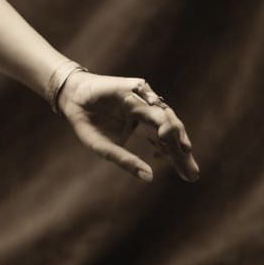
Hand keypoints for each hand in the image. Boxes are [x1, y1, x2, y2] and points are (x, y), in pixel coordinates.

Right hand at [58, 71, 198, 182]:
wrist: (71, 100)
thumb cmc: (89, 124)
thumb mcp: (105, 148)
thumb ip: (125, 160)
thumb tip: (149, 177)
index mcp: (145, 129)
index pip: (167, 144)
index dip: (179, 160)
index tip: (190, 178)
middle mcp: (148, 114)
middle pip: (171, 131)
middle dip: (182, 151)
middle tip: (192, 170)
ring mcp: (142, 99)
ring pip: (165, 113)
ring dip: (173, 129)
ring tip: (183, 148)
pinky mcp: (133, 86)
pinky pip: (149, 95)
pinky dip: (155, 106)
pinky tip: (160, 122)